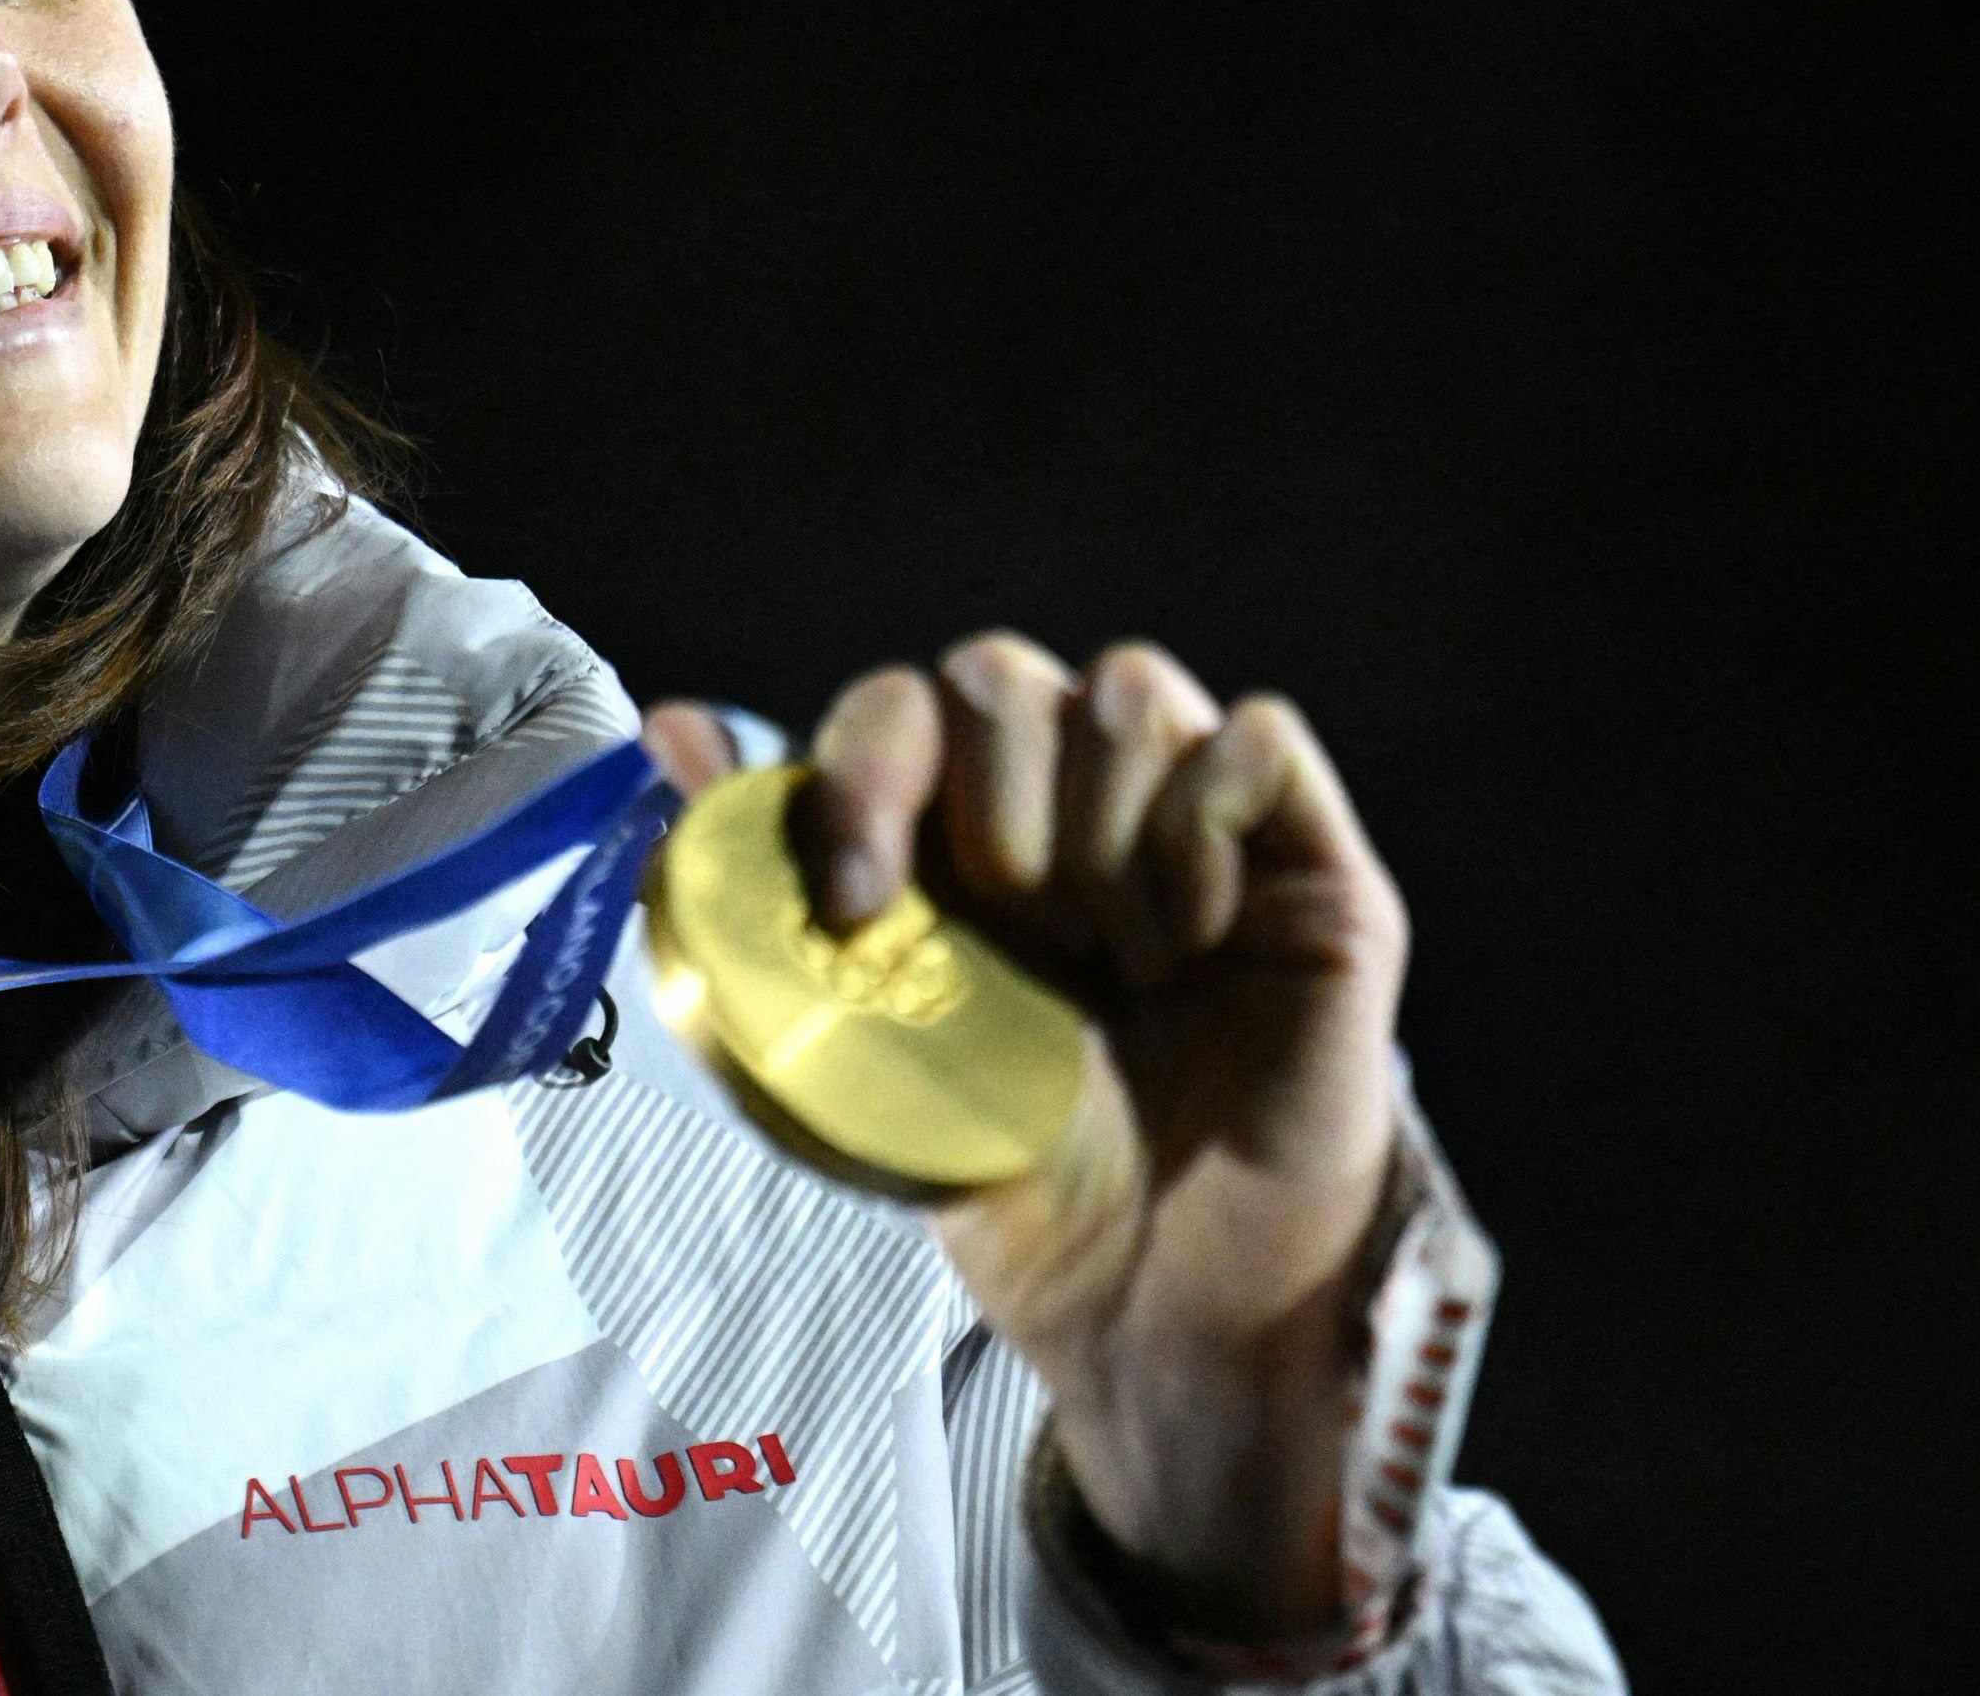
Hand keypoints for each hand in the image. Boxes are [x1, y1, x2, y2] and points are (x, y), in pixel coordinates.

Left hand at [646, 638, 1404, 1636]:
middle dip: (984, 807)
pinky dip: (1209, 824)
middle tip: (1019, 944)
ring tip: (1123, 964)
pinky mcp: (1311, 865)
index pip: (898, 708)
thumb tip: (668, 723)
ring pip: (1131, 688)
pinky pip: (1260, 739)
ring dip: (1101, 829)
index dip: (866, 777)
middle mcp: (1072, 808)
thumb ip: (768, 883)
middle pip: (1000, 674)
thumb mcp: (858, 1040)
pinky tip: (1199, 940)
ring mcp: (1194, 825)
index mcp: (958, 841)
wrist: (1155, 1305)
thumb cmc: (1014, 1181)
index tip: (858, 910)